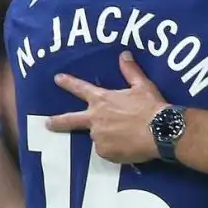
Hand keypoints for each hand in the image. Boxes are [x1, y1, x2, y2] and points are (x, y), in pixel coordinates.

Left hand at [46, 51, 166, 163]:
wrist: (160, 131)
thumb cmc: (151, 106)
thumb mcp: (142, 86)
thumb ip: (130, 71)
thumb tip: (124, 55)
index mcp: (102, 100)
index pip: (81, 89)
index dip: (68, 83)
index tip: (57, 79)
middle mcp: (95, 119)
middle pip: (71, 120)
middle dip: (57, 121)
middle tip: (48, 124)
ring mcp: (98, 137)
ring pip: (98, 137)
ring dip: (107, 136)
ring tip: (126, 136)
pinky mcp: (106, 152)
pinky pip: (107, 151)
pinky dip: (115, 149)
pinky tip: (128, 146)